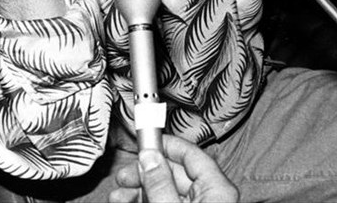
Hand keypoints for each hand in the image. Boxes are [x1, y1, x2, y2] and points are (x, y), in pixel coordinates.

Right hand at [109, 136, 239, 202]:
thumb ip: (160, 184)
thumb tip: (149, 157)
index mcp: (218, 190)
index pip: (192, 154)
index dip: (166, 144)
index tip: (145, 140)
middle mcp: (211, 197)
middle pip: (175, 173)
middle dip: (145, 171)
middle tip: (125, 173)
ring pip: (166, 190)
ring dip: (140, 189)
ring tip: (119, 194)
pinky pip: (166, 202)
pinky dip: (146, 200)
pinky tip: (128, 201)